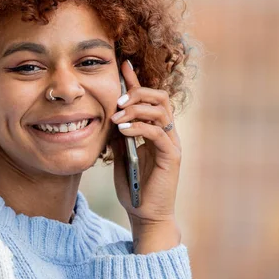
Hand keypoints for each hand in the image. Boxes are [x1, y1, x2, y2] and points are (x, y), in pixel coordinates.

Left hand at [109, 60, 182, 232]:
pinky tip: (123, 131)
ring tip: (116, 118)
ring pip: (161, 110)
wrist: (144, 214)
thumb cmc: (132, 185)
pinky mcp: (172, 157)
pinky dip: (139, 127)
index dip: (135, 80)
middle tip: (116, 103)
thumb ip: (118, 134)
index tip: (122, 65)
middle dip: (137, 93)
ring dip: (136, 109)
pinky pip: (157, 132)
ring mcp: (171, 143)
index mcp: (155, 129)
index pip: (148, 98)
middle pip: (160, 97)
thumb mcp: (120, 154)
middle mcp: (166, 133)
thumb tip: (107, 114)